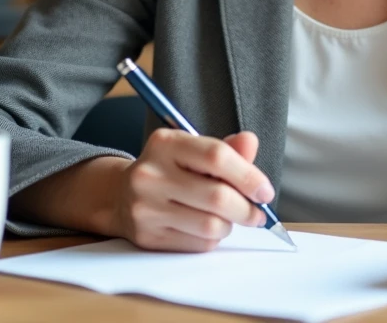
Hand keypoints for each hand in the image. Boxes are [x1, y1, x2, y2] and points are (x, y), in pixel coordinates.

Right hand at [113, 129, 274, 251]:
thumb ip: (226, 150)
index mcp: (165, 143)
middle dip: (247, 208)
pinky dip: (213, 238)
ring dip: (229, 225)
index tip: (265, 191)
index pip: (216, 156)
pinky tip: (207, 227)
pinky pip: (198, 244)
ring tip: (227, 218)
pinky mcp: (147, 236)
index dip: (248, 176)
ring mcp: (146, 207)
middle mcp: (151, 174)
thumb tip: (250, 142)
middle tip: (257, 213)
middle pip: (217, 196)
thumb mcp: (193, 150)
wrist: (122, 195)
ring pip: (210, 225)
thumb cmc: (170, 169)